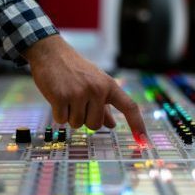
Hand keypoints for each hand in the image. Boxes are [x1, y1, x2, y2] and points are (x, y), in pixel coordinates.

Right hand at [23, 35, 146, 135]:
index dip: (137, 124)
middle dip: (84, 119)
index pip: (129, 106)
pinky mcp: (60, 97)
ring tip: (66, 97)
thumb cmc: (74, 69)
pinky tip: (57, 97)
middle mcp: (96, 89)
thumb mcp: (94, 82)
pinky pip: (62, 120)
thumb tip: (112, 125)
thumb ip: (104, 105)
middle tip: (76, 102)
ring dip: (70, 116)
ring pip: (77, 124)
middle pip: (95, 125)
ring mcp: (78, 93)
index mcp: (108, 85)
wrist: (50, 53)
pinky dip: (58, 114)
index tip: (143, 140)